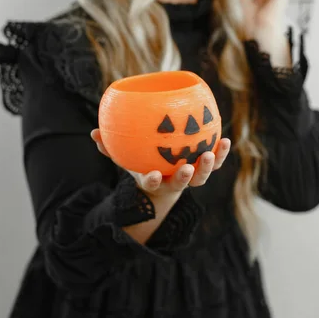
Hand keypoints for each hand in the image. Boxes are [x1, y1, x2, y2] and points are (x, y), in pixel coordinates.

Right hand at [91, 129, 230, 197]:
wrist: (162, 177)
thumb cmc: (140, 163)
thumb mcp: (124, 158)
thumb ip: (109, 147)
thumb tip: (93, 133)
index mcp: (155, 180)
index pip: (153, 184)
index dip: (153, 181)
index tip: (153, 176)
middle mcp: (175, 182)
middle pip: (183, 183)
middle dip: (187, 177)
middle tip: (188, 167)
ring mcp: (190, 175)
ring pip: (202, 176)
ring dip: (207, 165)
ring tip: (209, 152)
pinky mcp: (203, 166)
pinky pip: (214, 161)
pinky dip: (220, 153)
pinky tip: (224, 139)